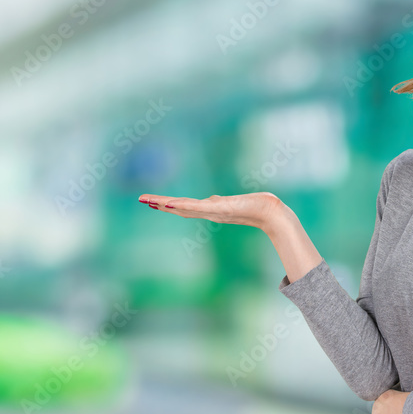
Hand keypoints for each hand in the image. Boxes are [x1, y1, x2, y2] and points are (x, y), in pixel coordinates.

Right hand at [139, 191, 284, 231]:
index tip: (151, 202)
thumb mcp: (233, 202)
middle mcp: (208, 212)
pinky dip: (182, 206)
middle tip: (141, 200)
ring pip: (184, 208)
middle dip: (159, 204)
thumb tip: (210, 200)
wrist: (271, 213)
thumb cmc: (257, 207)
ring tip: (149, 201)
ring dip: (166, 205)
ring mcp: (212, 212)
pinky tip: (169, 203)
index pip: (184, 207)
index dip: (166, 205)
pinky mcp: (219, 209)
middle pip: (179, 208)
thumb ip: (220, 202)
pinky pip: (197, 207)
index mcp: (210, 210)